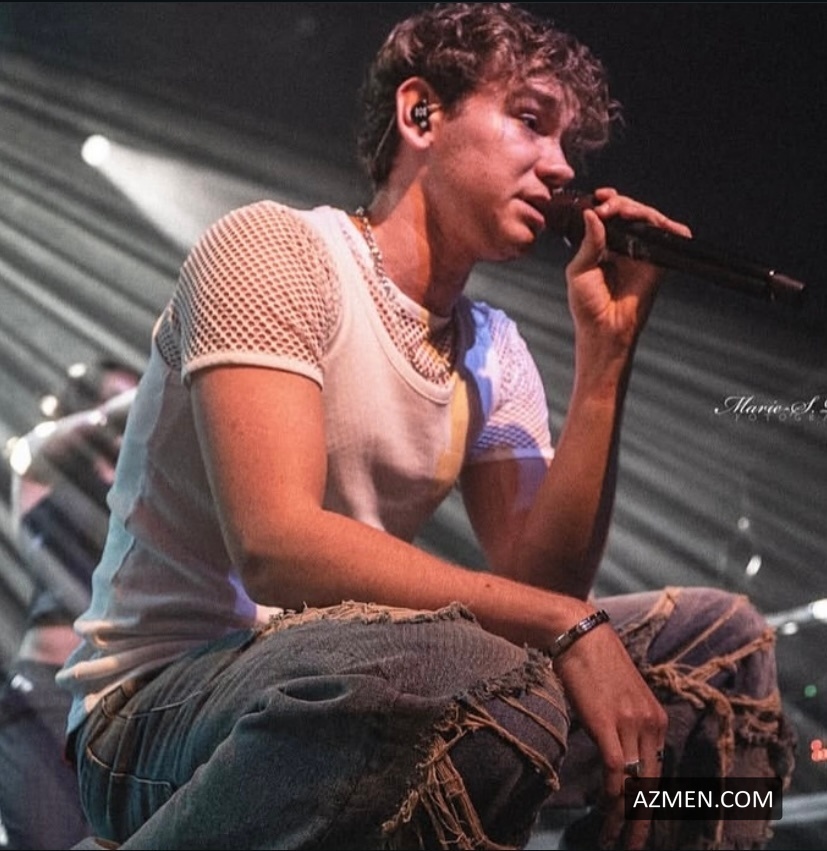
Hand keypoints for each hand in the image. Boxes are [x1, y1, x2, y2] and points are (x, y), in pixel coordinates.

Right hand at [553, 620, 667, 849]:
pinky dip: (612, 799)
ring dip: (626, 818)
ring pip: (635, 784)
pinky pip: (616, 772)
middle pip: (652, 784)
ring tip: (616, 840)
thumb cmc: (592, 662)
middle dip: (644, 821)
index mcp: (656, 719)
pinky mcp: (608, 723)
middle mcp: (651, 723)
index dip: (650, 804)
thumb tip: (614, 756)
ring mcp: (631, 723)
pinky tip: (605, 816)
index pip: (657, 772)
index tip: (640, 826)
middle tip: (634, 845)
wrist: (578, 633)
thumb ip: (622, 725)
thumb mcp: (618, 697)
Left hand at [565, 187, 691, 361]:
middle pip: (629, 211)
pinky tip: (650, 219)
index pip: (609, 215)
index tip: (598, 196)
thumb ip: (589, 241)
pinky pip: (666, 236)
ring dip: (634, 208)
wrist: (604, 329)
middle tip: (605, 205)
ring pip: (646, 218)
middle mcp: (624, 246)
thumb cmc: (587, 305)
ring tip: (618, 210)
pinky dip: (664, 224)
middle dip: (619, 202)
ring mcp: (642, 252)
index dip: (607, 202)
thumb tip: (592, 213)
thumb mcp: (578, 269)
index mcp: (603, 245)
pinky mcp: (658, 261)